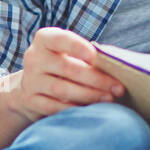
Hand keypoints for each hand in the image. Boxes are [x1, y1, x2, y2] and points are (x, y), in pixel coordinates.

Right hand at [9, 27, 125, 121]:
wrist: (32, 84)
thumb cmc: (62, 64)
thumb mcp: (68, 52)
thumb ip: (86, 55)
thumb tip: (114, 66)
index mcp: (44, 39)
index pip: (59, 39)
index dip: (77, 47)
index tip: (95, 57)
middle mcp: (33, 58)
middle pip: (67, 68)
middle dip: (96, 79)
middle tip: (118, 88)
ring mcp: (30, 80)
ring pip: (62, 89)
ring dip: (89, 95)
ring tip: (110, 99)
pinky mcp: (30, 100)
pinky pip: (54, 107)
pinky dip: (74, 109)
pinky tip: (91, 110)